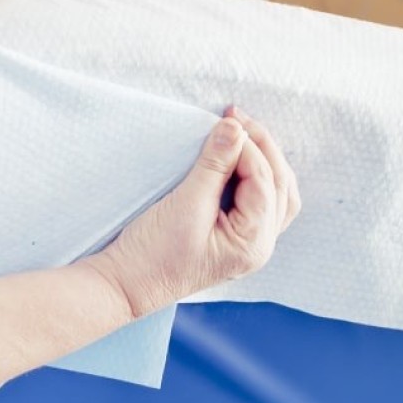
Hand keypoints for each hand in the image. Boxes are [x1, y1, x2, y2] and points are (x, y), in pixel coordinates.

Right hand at [88, 108, 300, 318]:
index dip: (247, 146)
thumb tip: (235, 128)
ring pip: (274, 194)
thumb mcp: (185, 204)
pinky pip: (258, 202)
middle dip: (261, 147)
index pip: (263, 181)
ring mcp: (248, 244)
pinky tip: (240, 160)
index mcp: (253, 243)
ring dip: (263, 160)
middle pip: (278, 186)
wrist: (124, 285)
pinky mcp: (232, 238)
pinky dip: (255, 177)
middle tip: (235, 118)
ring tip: (241, 134)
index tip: (226, 119)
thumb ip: (214, 165)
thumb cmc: (152, 253)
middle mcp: (259, 246)